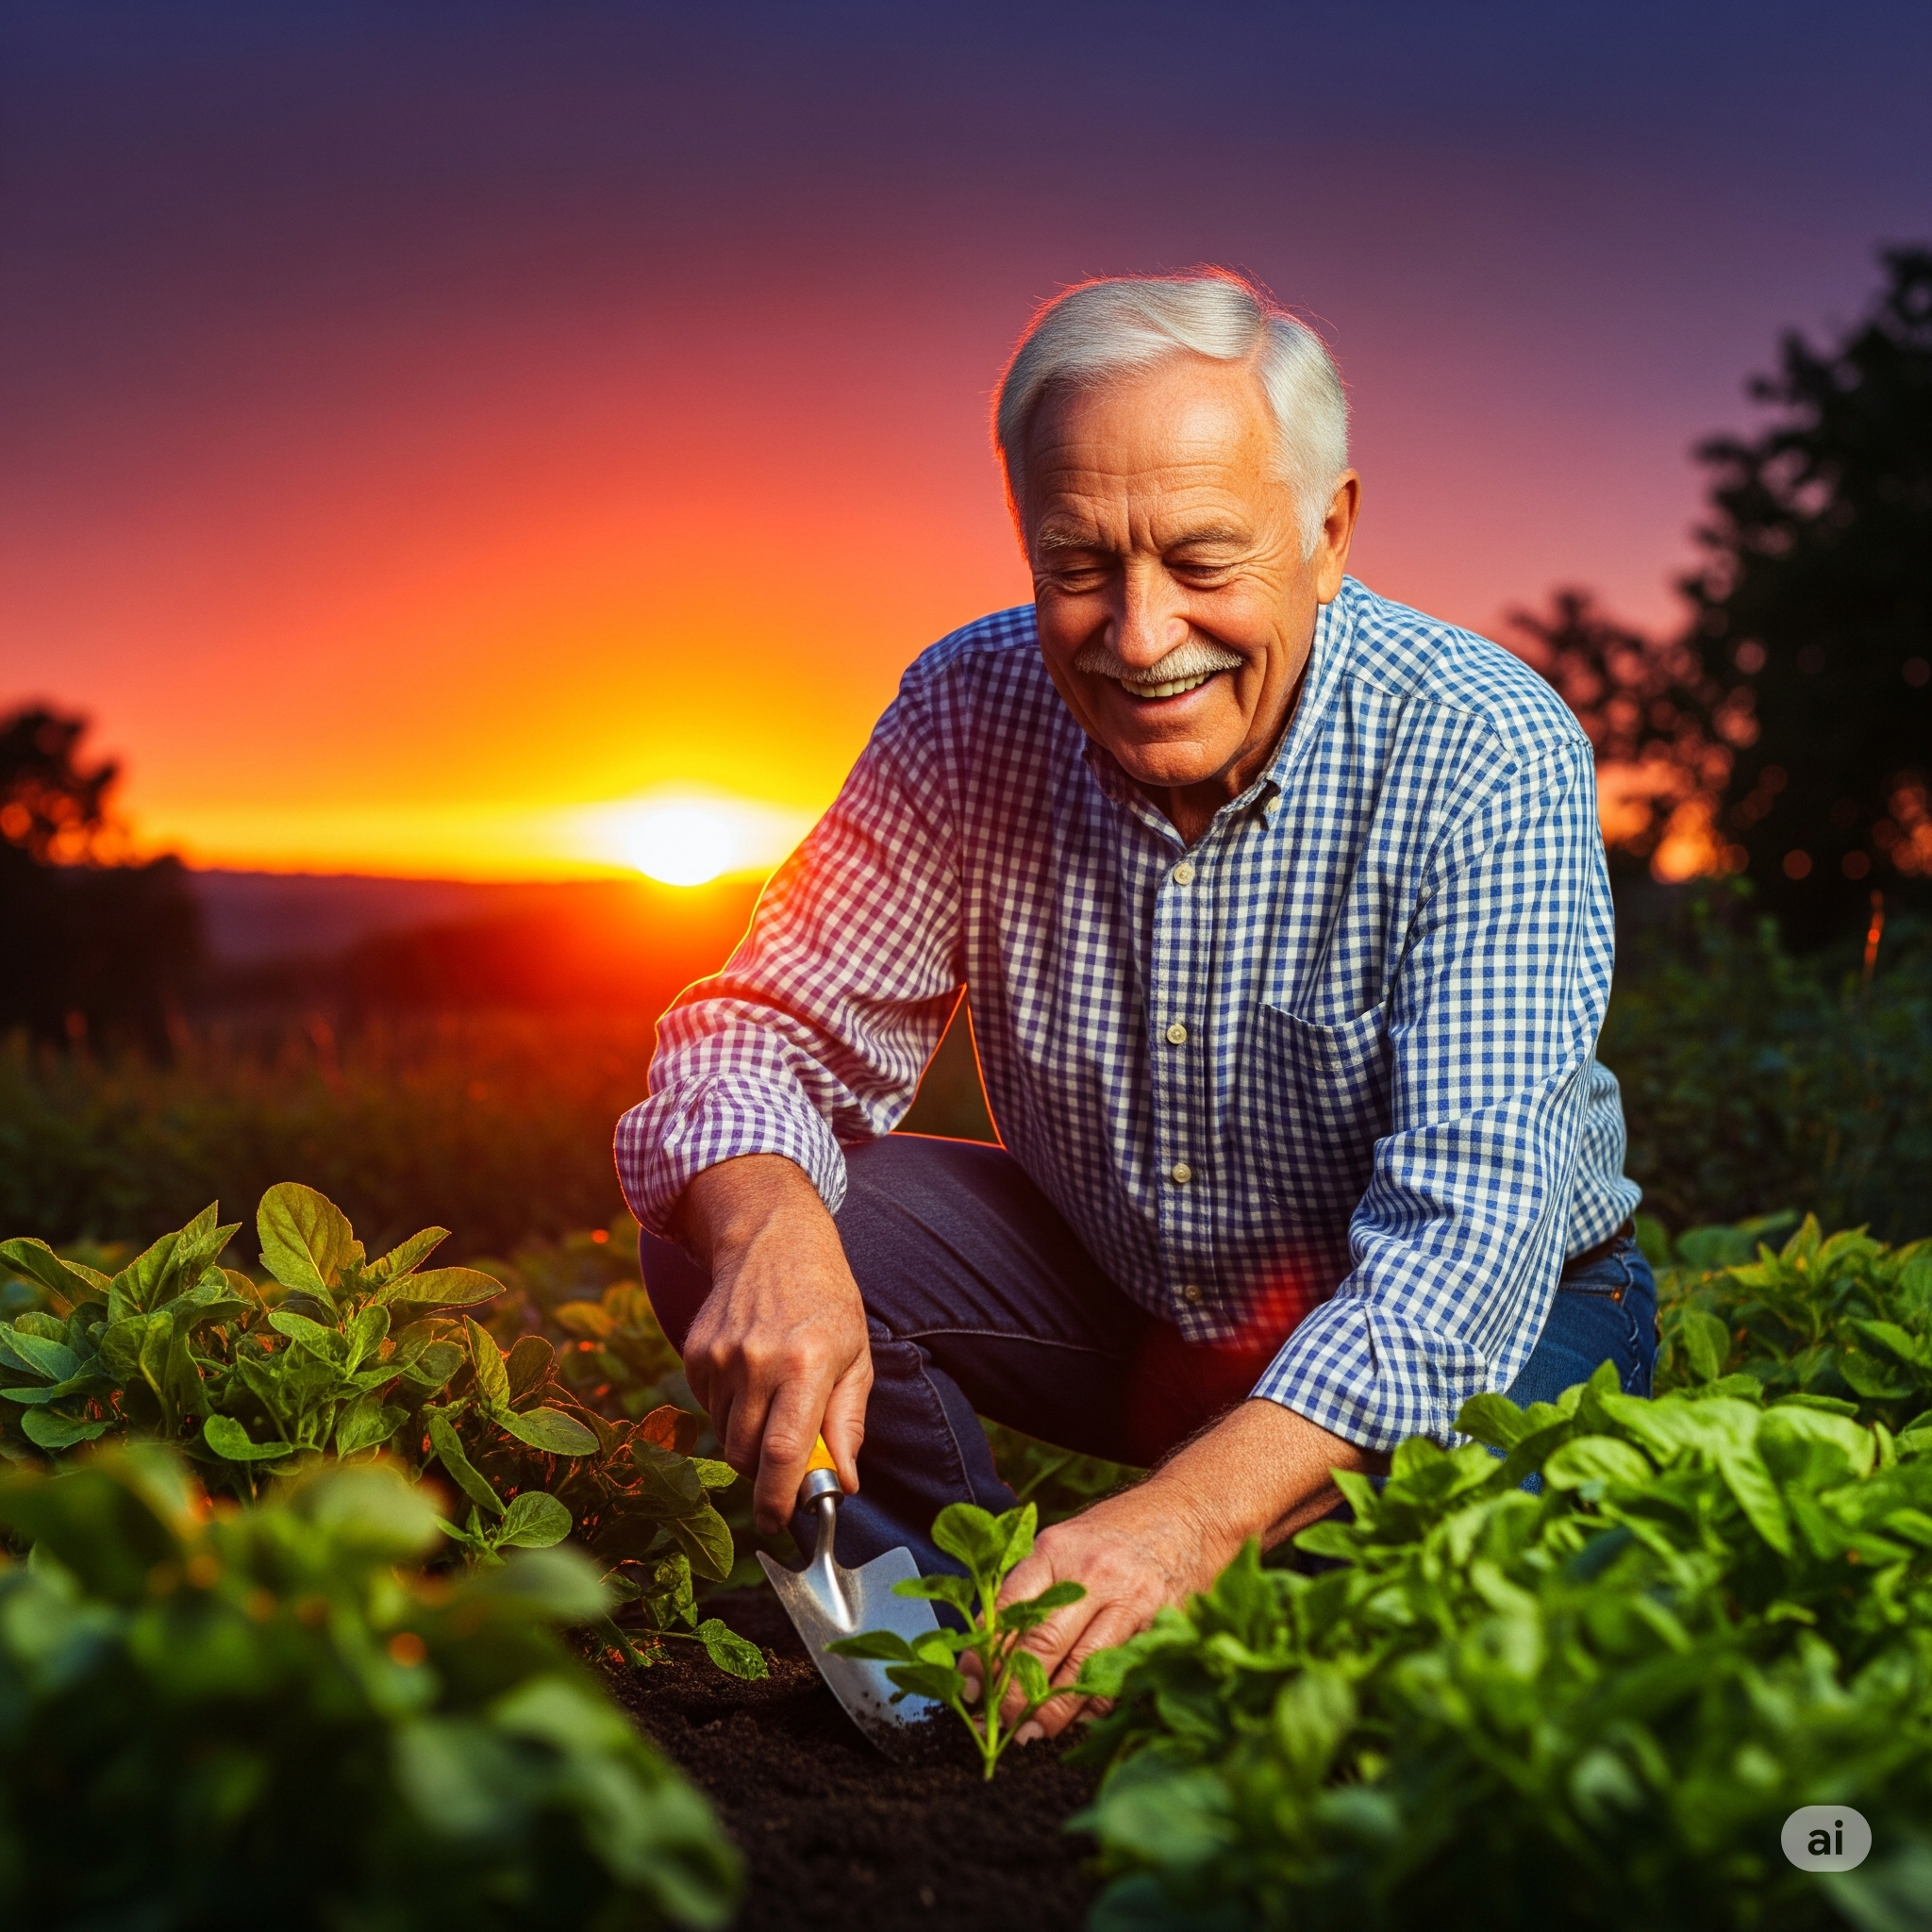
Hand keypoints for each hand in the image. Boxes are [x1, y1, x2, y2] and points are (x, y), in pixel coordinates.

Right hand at [677, 1154, 871, 1532]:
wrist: (771, 1239)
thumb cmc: (825, 1299)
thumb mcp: (856, 1355)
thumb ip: (848, 1422)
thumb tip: (842, 1483)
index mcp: (806, 1364)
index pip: (784, 1453)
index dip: (780, 1500)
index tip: (780, 1524)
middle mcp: (757, 1362)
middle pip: (747, 1455)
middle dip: (767, 1473)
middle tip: (788, 1455)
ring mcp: (719, 1357)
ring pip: (725, 1437)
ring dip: (748, 1439)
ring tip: (773, 1398)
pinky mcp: (694, 1354)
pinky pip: (708, 1410)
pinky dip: (729, 1411)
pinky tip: (750, 1377)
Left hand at [984, 1399, 1375, 1738]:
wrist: (1193, 1512)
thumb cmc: (1118, 1532)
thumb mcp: (1066, 1541)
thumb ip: (1031, 1585)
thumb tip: (987, 1644)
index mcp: (1056, 1549)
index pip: (1008, 1610)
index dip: (986, 1657)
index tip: (972, 1687)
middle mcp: (1092, 1573)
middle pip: (1042, 1647)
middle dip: (1014, 1696)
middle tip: (1000, 1723)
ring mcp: (1131, 1600)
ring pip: (1082, 1672)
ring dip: (1054, 1713)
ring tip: (1033, 1733)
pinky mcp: (1161, 1625)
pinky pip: (1121, 1676)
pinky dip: (1096, 1704)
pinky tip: (1080, 1716)